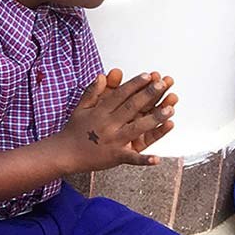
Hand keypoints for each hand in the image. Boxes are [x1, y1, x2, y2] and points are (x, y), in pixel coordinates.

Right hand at [57, 69, 176, 171]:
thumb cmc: (74, 130)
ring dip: (154, 119)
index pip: (121, 94)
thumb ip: (92, 92)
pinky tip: (157, 159)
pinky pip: (132, 158)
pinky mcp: (116, 157)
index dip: (135, 84)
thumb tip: (102, 75)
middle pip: (132, 107)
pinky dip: (144, 160)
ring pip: (137, 128)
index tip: (148, 75)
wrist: (64, 153)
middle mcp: (108, 124)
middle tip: (163, 83)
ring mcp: (114, 140)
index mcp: (101, 111)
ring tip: (170, 110)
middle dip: (149, 94)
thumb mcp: (81, 108)